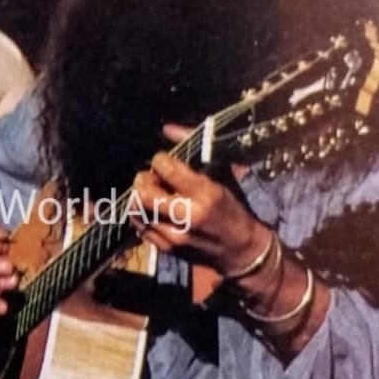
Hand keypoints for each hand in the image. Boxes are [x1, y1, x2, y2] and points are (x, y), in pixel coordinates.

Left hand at [132, 151, 269, 276]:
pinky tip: (152, 210)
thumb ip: (193, 150)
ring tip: (151, 194)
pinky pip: (141, 228)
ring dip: (139, 197)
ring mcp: (176, 235)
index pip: (166, 168)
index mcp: (205, 193)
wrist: (240, 250)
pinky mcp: (168, 249)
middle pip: (144, 193)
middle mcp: (188, 215)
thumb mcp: (221, 176)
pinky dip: (142, 215)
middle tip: (150, 178)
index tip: (164, 161)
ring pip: (137, 211)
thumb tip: (167, 129)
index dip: (160, 160)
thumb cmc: (232, 209)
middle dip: (143, 179)